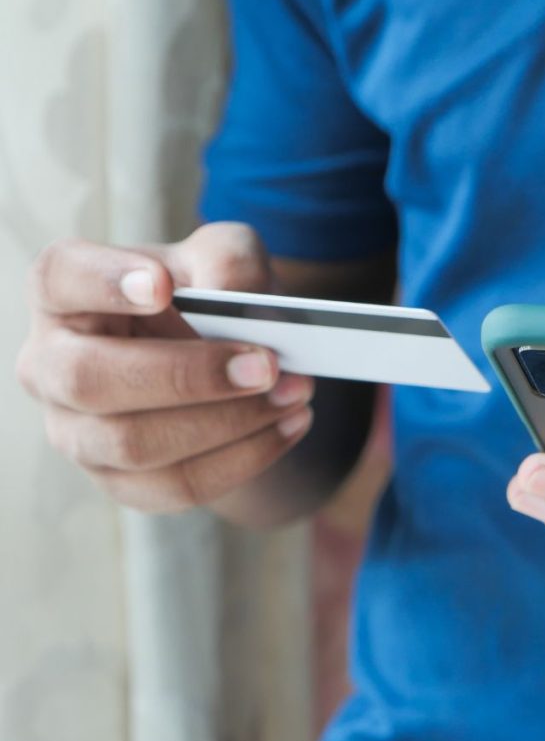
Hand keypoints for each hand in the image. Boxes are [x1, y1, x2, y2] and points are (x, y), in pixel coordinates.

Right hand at [16, 223, 315, 513]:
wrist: (225, 355)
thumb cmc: (208, 294)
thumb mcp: (225, 255)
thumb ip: (230, 261)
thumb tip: (236, 301)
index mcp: (65, 291)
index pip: (60, 278)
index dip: (105, 282)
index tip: (163, 285)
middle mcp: (53, 364)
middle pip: (92, 380)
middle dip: (189, 376)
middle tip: (268, 364)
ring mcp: (77, 432)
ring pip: (135, 445)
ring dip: (229, 422)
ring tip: (294, 393)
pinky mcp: (120, 481)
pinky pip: (175, 485)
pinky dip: (244, 457)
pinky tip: (291, 424)